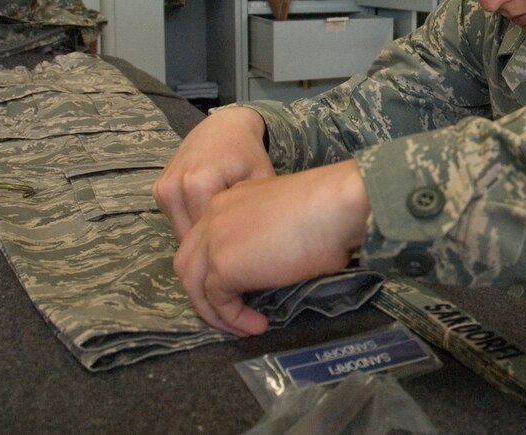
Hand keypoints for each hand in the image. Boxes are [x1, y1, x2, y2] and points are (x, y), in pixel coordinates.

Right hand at [153, 106, 275, 239]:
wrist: (224, 127)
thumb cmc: (247, 154)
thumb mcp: (260, 179)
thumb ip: (254, 212)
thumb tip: (253, 244)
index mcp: (198, 185)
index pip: (208, 238)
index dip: (228, 248)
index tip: (244, 246)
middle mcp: (173, 187)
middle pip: (190, 239)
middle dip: (211, 246)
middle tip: (234, 238)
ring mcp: (162, 189)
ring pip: (181, 232)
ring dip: (200, 236)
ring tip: (223, 224)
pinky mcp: (158, 190)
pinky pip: (175, 220)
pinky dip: (192, 221)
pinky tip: (210, 212)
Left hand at [173, 159, 370, 335]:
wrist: (336, 206)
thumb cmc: (329, 208)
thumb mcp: (286, 218)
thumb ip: (266, 235)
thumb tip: (273, 262)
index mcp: (230, 198)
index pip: (206, 237)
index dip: (216, 266)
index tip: (243, 287)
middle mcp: (214, 215)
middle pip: (189, 261)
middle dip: (204, 291)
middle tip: (232, 311)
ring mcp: (214, 241)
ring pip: (196, 285)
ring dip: (216, 311)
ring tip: (243, 326)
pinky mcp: (224, 267)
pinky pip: (219, 303)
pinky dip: (235, 319)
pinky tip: (258, 325)